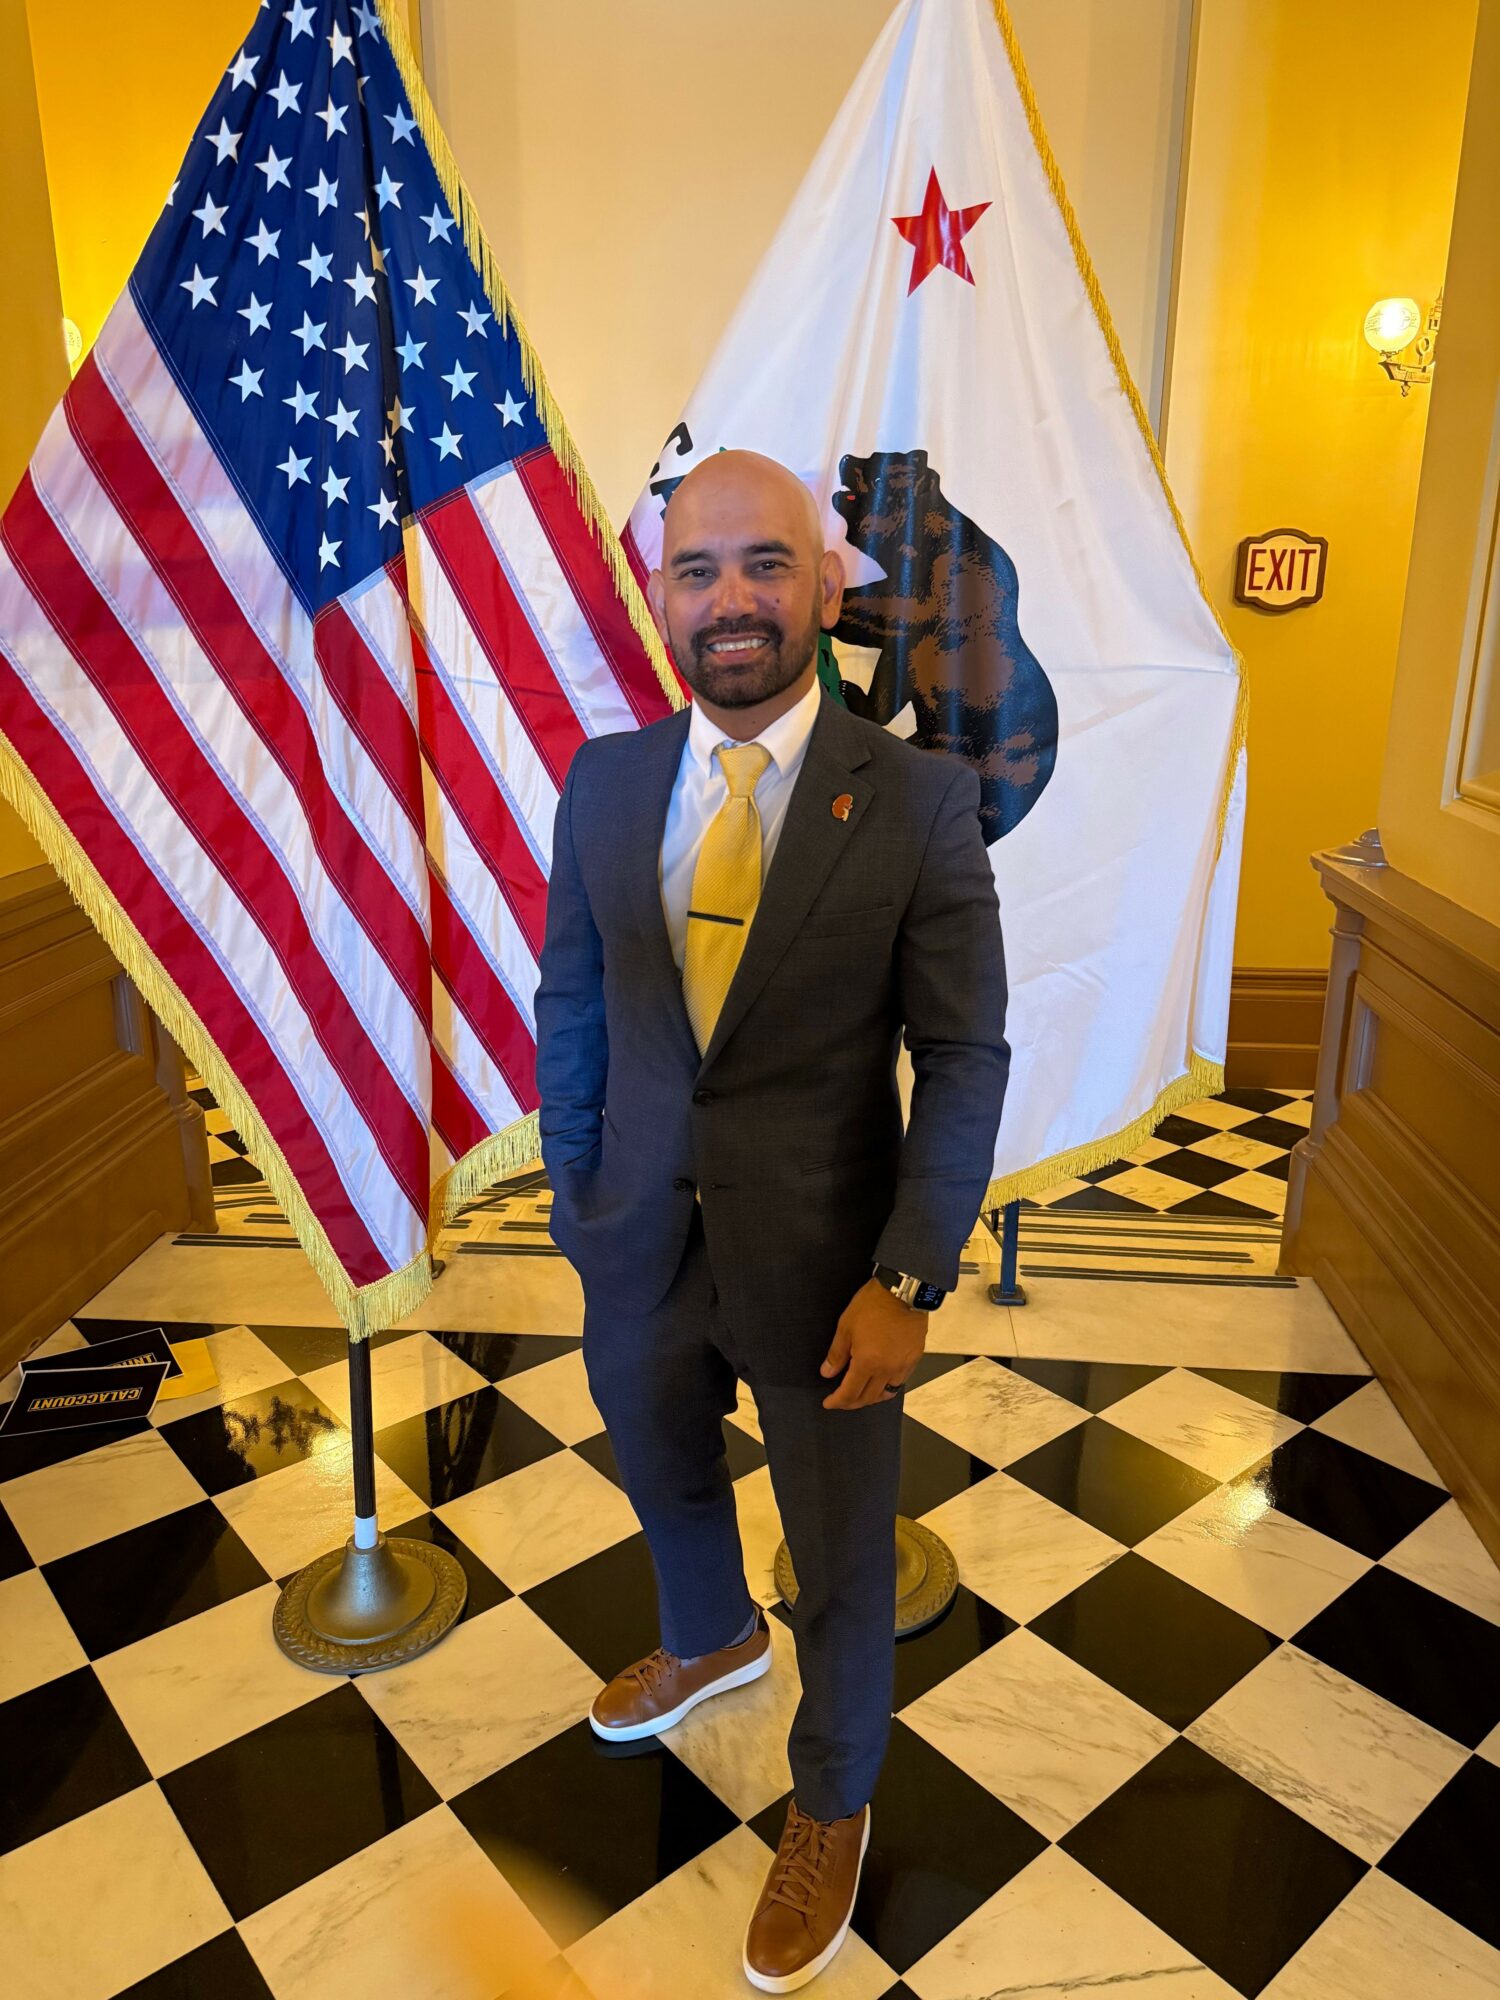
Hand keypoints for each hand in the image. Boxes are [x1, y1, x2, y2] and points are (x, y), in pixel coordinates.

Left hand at [819, 1278, 927, 1409]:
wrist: (904, 1291)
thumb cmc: (874, 1304)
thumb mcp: (846, 1326)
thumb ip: (836, 1354)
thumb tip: (827, 1372)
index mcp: (868, 1362)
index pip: (850, 1393)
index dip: (837, 1401)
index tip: (829, 1403)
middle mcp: (887, 1369)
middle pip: (868, 1398)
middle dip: (852, 1403)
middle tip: (841, 1400)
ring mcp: (903, 1365)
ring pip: (886, 1393)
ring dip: (871, 1398)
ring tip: (861, 1393)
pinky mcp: (914, 1358)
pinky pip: (900, 1381)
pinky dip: (888, 1386)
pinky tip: (882, 1380)